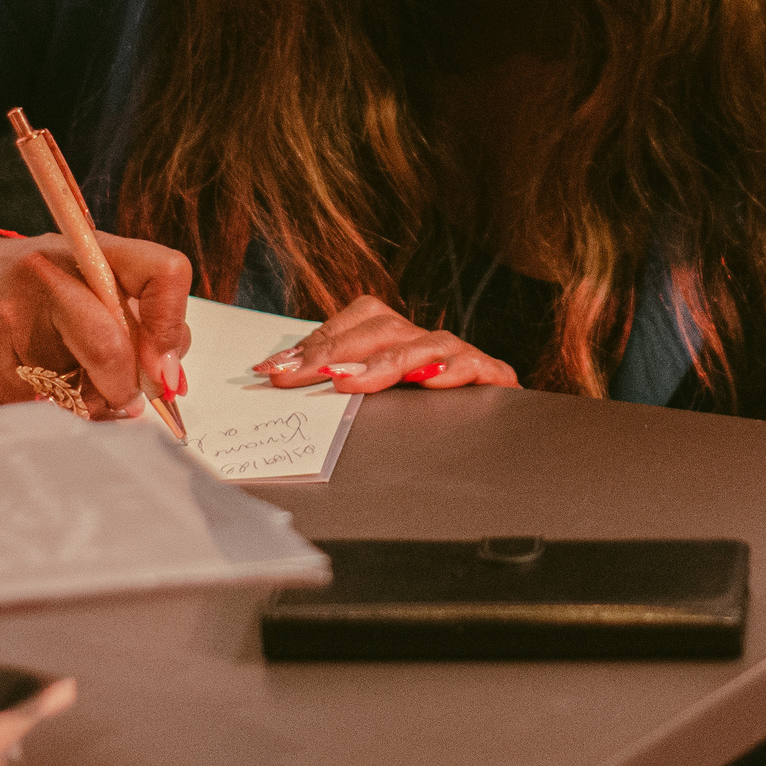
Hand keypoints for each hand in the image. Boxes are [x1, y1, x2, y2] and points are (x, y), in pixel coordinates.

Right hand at [0, 229, 192, 417]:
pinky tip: (34, 380)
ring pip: (80, 390)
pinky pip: (44, 411)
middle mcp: (49, 279)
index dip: (171, 328)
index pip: (162, 273)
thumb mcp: (84, 270)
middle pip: (112, 345)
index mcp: (89, 249)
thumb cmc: (28, 281)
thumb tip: (170, 377)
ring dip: (92, 402)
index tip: (165, 367)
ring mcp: (11, 326)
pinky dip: (54, 408)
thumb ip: (134, 311)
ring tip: (72, 380)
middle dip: (127, 386)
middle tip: (129, 399)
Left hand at [253, 294, 517, 393]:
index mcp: (395, 336)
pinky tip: (431, 383)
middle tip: (297, 378)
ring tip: (348, 383)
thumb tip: (274, 371)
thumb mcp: (369, 396)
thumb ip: (332, 378)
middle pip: (383, 329)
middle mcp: (424, 340)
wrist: (487, 443)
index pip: (355, 321)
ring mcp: (458, 356)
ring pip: (423, 344)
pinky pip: (477, 366)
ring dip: (385, 363)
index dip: (315, 344)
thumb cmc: (419, 417)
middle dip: (335, 353)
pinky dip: (455, 371)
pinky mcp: (491, 376)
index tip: (274, 371)